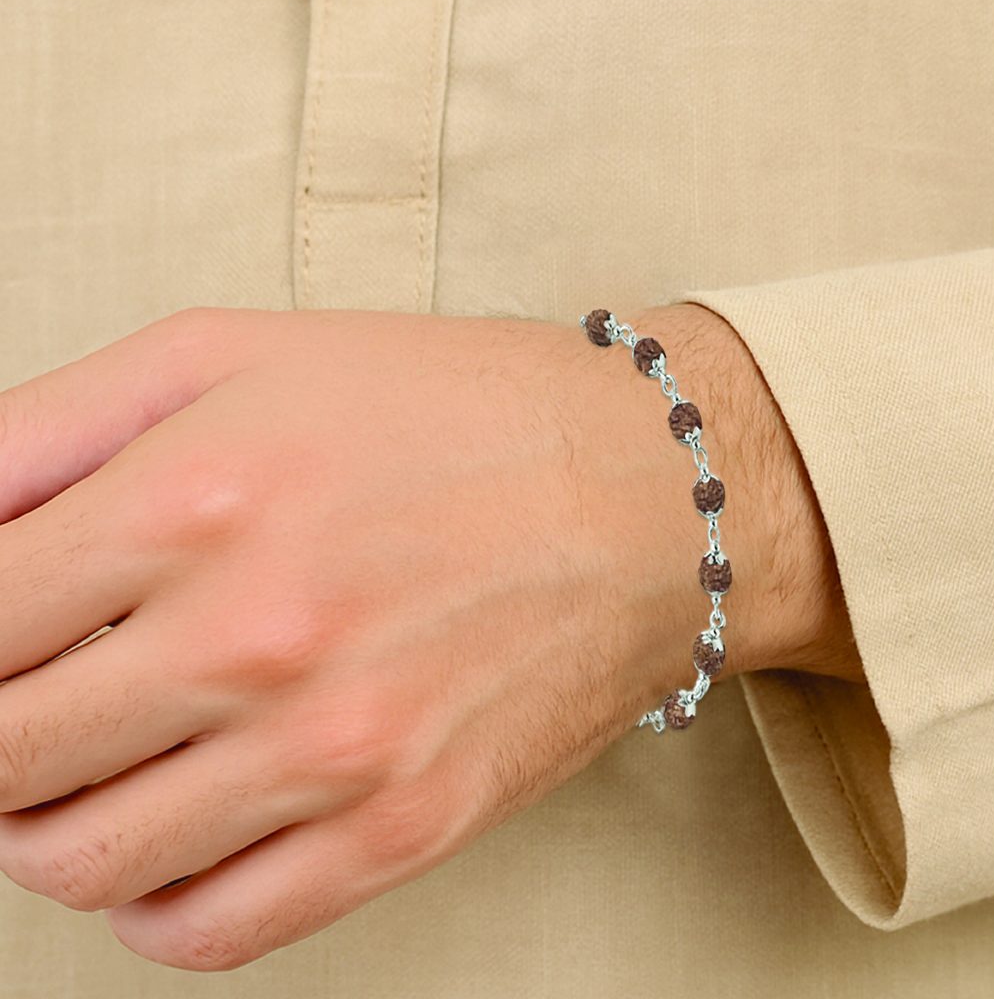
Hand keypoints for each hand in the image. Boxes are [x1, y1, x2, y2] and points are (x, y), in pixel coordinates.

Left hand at [0, 303, 858, 969]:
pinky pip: (210, 930)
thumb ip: (45, 428)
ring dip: (45, 820)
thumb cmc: (445, 408)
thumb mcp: (234, 353)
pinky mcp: (404, 826)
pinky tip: (177, 822)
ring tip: (89, 756)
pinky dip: (149, 902)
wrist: (639, 488)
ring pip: (85, 862)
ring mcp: (337, 750)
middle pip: (2, 755)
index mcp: (199, 498)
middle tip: (32, 683)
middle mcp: (260, 637)